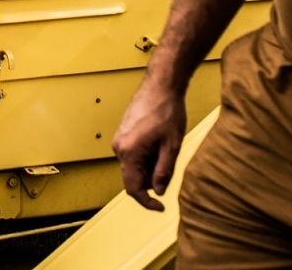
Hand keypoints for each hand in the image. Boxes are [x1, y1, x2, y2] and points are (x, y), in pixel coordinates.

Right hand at [111, 76, 186, 211]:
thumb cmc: (166, 110)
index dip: (147, 201)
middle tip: (170, 163)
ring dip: (150, 165)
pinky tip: (159, 141)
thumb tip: (159, 190)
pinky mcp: (123, 133)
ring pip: (134, 166)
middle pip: (134, 177)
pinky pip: (133, 154)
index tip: (160, 206)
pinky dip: (147, 156)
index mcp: (129, 152)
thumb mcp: (172, 145)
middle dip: (152, 178)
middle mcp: (119, 147)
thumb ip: (164, 171)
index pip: (133, 188)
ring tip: (166, 147)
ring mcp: (120, 139)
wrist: (160, 85)